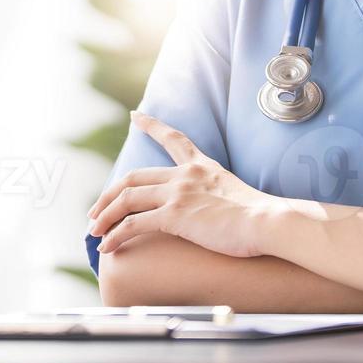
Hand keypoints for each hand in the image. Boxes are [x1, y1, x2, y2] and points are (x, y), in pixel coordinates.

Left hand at [86, 111, 283, 257]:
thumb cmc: (259, 217)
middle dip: (108, 195)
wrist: (267, 222)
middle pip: (133, 177)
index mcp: (201, 166)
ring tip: (94, 232)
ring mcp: (178, 193)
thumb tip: (215, 210)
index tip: (135, 116)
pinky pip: (133, 224)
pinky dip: (115, 235)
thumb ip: (217, 195)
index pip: (172, 139)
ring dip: (105, 216)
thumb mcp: (234, 194)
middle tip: (95, 211)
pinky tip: (107, 246)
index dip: (151, 126)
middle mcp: (184, 175)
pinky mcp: (174, 215)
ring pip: (126, 199)